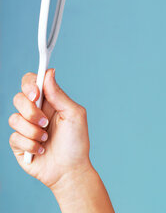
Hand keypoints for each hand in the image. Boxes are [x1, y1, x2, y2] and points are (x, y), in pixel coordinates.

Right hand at [8, 68, 92, 189]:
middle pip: (18, 98)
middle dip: (30, 110)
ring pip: (14, 119)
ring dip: (32, 130)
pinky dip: (30, 144)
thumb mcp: (74, 114)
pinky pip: (13, 137)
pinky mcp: (18, 144)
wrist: (70, 169)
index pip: (31, 83)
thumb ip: (59, 95)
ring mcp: (25, 127)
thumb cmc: (76, 141)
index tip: (36, 94)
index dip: (29, 84)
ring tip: (47, 138)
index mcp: (50, 102)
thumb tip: (49, 73)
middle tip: (45, 122)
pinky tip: (42, 149)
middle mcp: (35, 112)